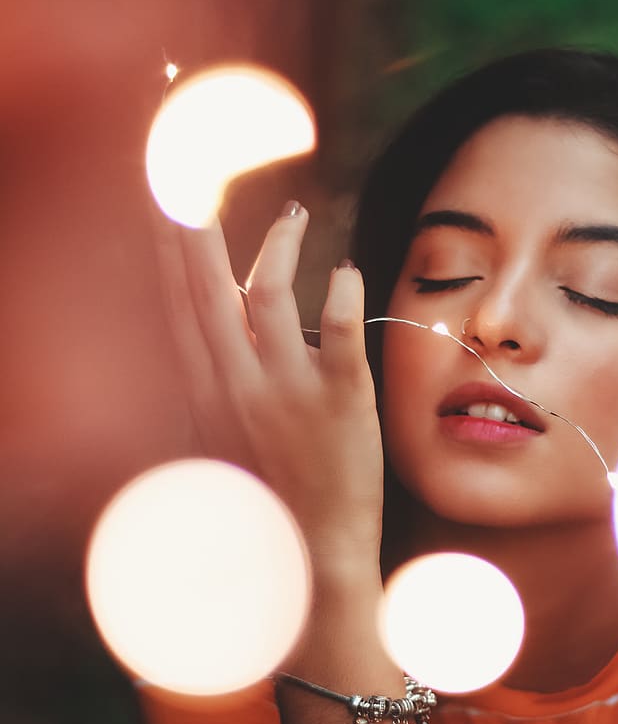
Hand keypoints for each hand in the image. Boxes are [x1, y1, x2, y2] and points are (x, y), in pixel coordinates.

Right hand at [154, 202, 384, 572]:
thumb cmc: (268, 497)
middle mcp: (235, 384)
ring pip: (270, 295)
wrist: (312, 559)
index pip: (179, 299)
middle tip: (192, 163)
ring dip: (279, 245)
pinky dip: (342, 295)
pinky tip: (346, 270)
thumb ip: (220, 373)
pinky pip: (339, 333)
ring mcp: (286, 393)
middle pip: (206, 285)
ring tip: (296, 215)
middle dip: (194, 219)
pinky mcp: (342, 403)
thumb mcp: (225, 433)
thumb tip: (225, 314)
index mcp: (204, 389)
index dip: (170, 242)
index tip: (165, 191)